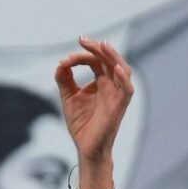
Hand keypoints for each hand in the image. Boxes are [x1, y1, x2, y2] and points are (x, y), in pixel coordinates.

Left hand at [54, 37, 134, 164]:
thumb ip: (65, 80)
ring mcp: (117, 95)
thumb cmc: (81, 124)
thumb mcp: (68, 97)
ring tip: (103, 46)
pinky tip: (116, 68)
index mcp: (100, 83)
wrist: (86, 147)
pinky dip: (123, 78)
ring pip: (123, 70)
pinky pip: (127, 90)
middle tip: (84, 40)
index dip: (83, 55)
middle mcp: (111, 86)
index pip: (95, 62)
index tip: (66, 59)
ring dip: (113, 57)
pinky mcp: (120, 107)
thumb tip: (60, 63)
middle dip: (98, 49)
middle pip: (110, 61)